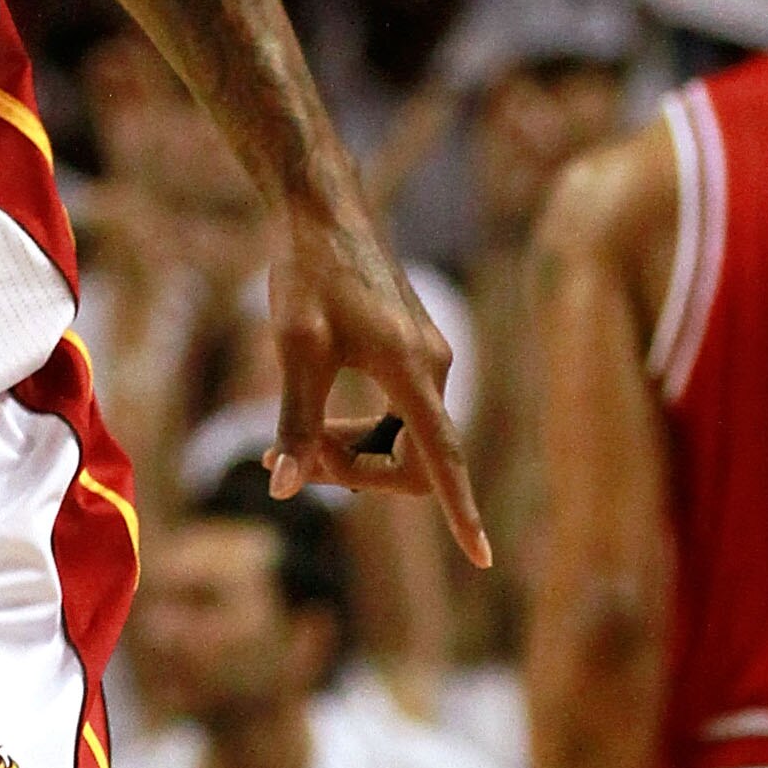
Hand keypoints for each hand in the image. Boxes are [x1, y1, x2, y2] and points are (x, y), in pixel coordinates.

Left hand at [266, 195, 489, 561]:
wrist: (320, 210)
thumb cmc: (306, 272)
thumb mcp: (294, 349)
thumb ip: (296, 423)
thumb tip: (284, 491)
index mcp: (414, 370)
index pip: (444, 460)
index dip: (461, 513)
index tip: (483, 558)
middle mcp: (434, 368)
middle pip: (412, 463)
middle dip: (353, 474)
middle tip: (284, 461)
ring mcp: (428, 360)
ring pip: (400, 443)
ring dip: (348, 454)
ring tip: (285, 446)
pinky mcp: (413, 353)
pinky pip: (396, 417)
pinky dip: (356, 431)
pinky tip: (311, 420)